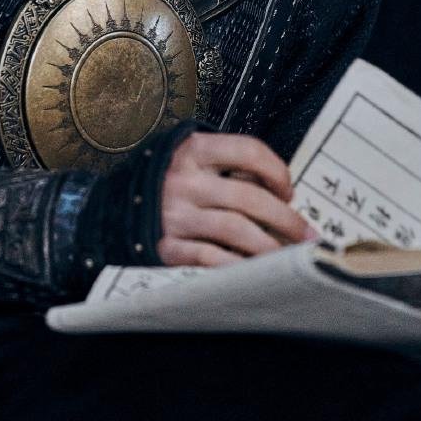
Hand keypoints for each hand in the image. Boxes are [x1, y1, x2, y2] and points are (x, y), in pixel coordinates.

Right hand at [157, 131, 315, 266]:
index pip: (248, 151)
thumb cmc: (168, 184)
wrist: (116, 210)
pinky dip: (238, 265)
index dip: (277, 171)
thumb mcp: (192, 161)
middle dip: (286, 219)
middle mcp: (183, 180)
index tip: (289, 190)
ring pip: (236, 231)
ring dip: (269, 247)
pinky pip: (212, 258)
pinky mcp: (166, 247)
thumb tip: (279, 194)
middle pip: (248, 198)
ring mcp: (174, 215)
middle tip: (304, 234)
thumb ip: (228, 167)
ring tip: (285, 256)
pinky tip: (252, 269)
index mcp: (193, 150)